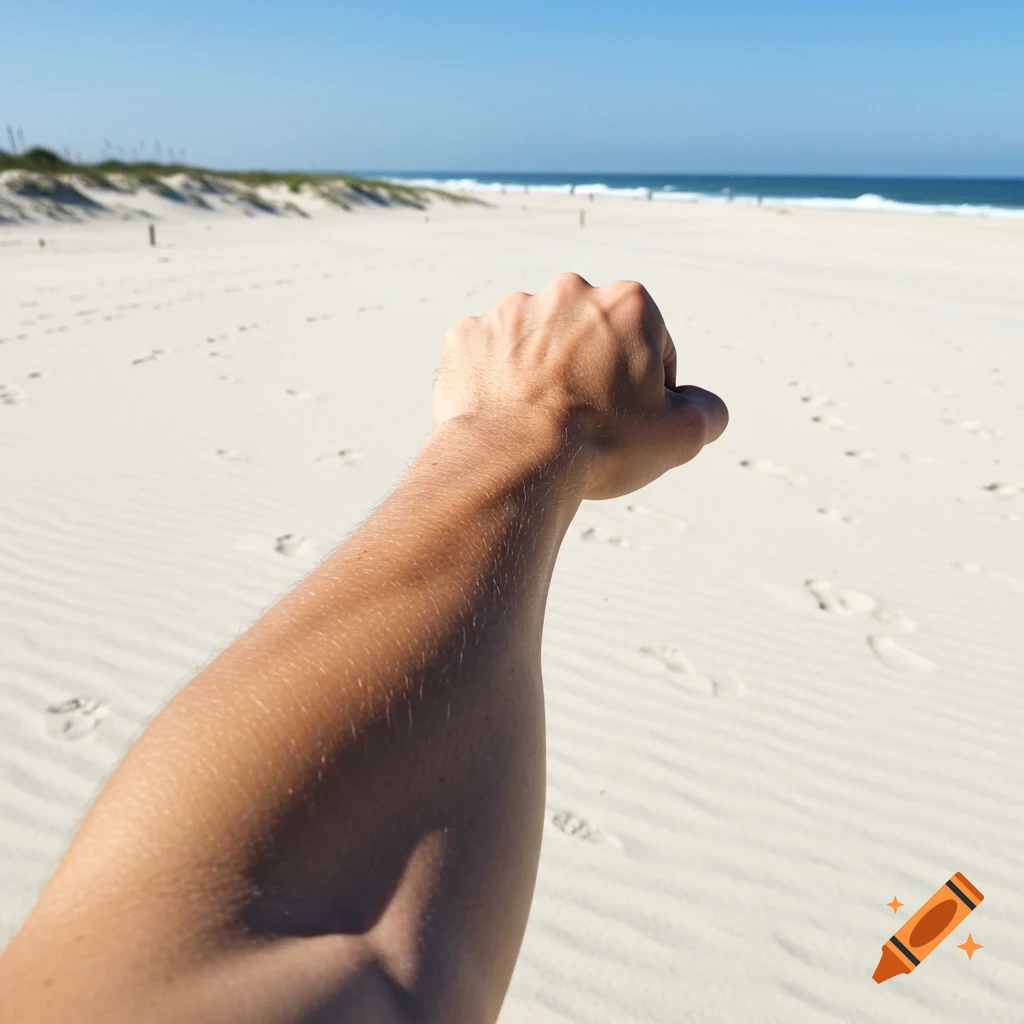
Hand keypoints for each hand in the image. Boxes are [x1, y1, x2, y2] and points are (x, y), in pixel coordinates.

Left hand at [433, 273, 727, 498]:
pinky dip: (495, 383)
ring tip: (538, 424)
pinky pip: (488, 359)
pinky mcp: (466, 337)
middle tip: (583, 424)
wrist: (512, 461)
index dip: (646, 393)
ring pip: (537, 345)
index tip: (627, 424)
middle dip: (592, 373)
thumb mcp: (681, 435)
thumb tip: (703, 406)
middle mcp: (567, 291)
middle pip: (591, 339)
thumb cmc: (602, 445)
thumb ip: (706, 410)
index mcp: (628, 302)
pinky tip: (502, 418)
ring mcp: (509, 311)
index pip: (652, 348)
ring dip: (541, 374)